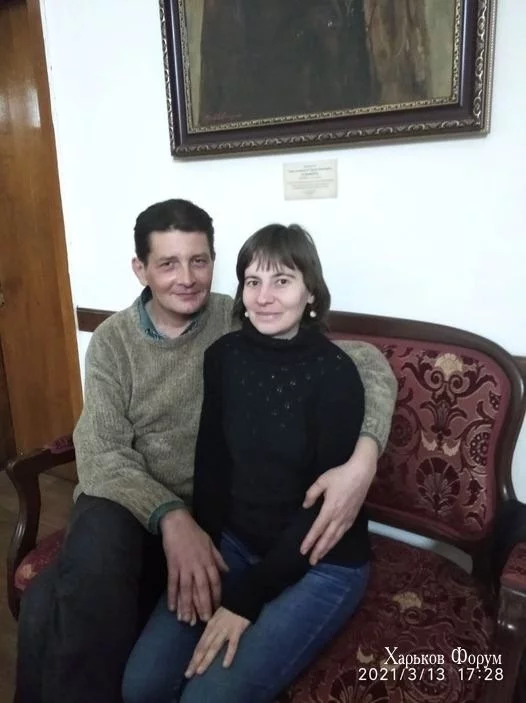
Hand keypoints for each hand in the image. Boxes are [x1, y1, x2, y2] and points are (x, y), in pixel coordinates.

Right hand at [161, 509, 228, 622]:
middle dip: (203, 605)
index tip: (217, 609)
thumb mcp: (211, 544)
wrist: (177, 522)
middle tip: (204, 621)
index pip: (215, 582)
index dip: (216, 596)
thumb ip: (218, 559)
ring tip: (187, 620)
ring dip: (187, 606)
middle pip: (202, 588)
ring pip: (187, 589)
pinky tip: (172, 608)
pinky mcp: (172, 565)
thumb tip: (227, 571)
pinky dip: (172, 596)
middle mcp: (198, 565)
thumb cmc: (195, 533)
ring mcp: (184, 566)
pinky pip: (173, 583)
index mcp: (208, 560)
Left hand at [185, 607, 249, 677]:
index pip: (200, 645)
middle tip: (188, 674)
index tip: (188, 670)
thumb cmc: (230, 609)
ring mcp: (226, 630)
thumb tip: (205, 642)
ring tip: (200, 671)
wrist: (242, 598)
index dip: (193, 658)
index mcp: (210, 626)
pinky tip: (225, 665)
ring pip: (214, 646)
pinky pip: (233, 644)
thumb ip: (212, 629)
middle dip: (195, 661)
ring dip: (206, 659)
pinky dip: (228, 654)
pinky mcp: (237, 630)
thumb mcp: (217, 617)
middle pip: (203, 647)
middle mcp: (215, 629)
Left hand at [300, 436, 377, 564]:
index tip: (303, 550)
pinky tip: (333, 543)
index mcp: (330, 509)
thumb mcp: (322, 481)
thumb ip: (312, 493)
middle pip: (327, 538)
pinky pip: (343, 532)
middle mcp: (339, 517)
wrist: (361, 473)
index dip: (310, 541)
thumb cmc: (340, 475)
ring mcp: (347, 518)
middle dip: (319, 550)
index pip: (317, 529)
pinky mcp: (353, 516)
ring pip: (336, 537)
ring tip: (320, 556)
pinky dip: (337, 540)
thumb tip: (306, 506)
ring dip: (328, 548)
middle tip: (311, 561)